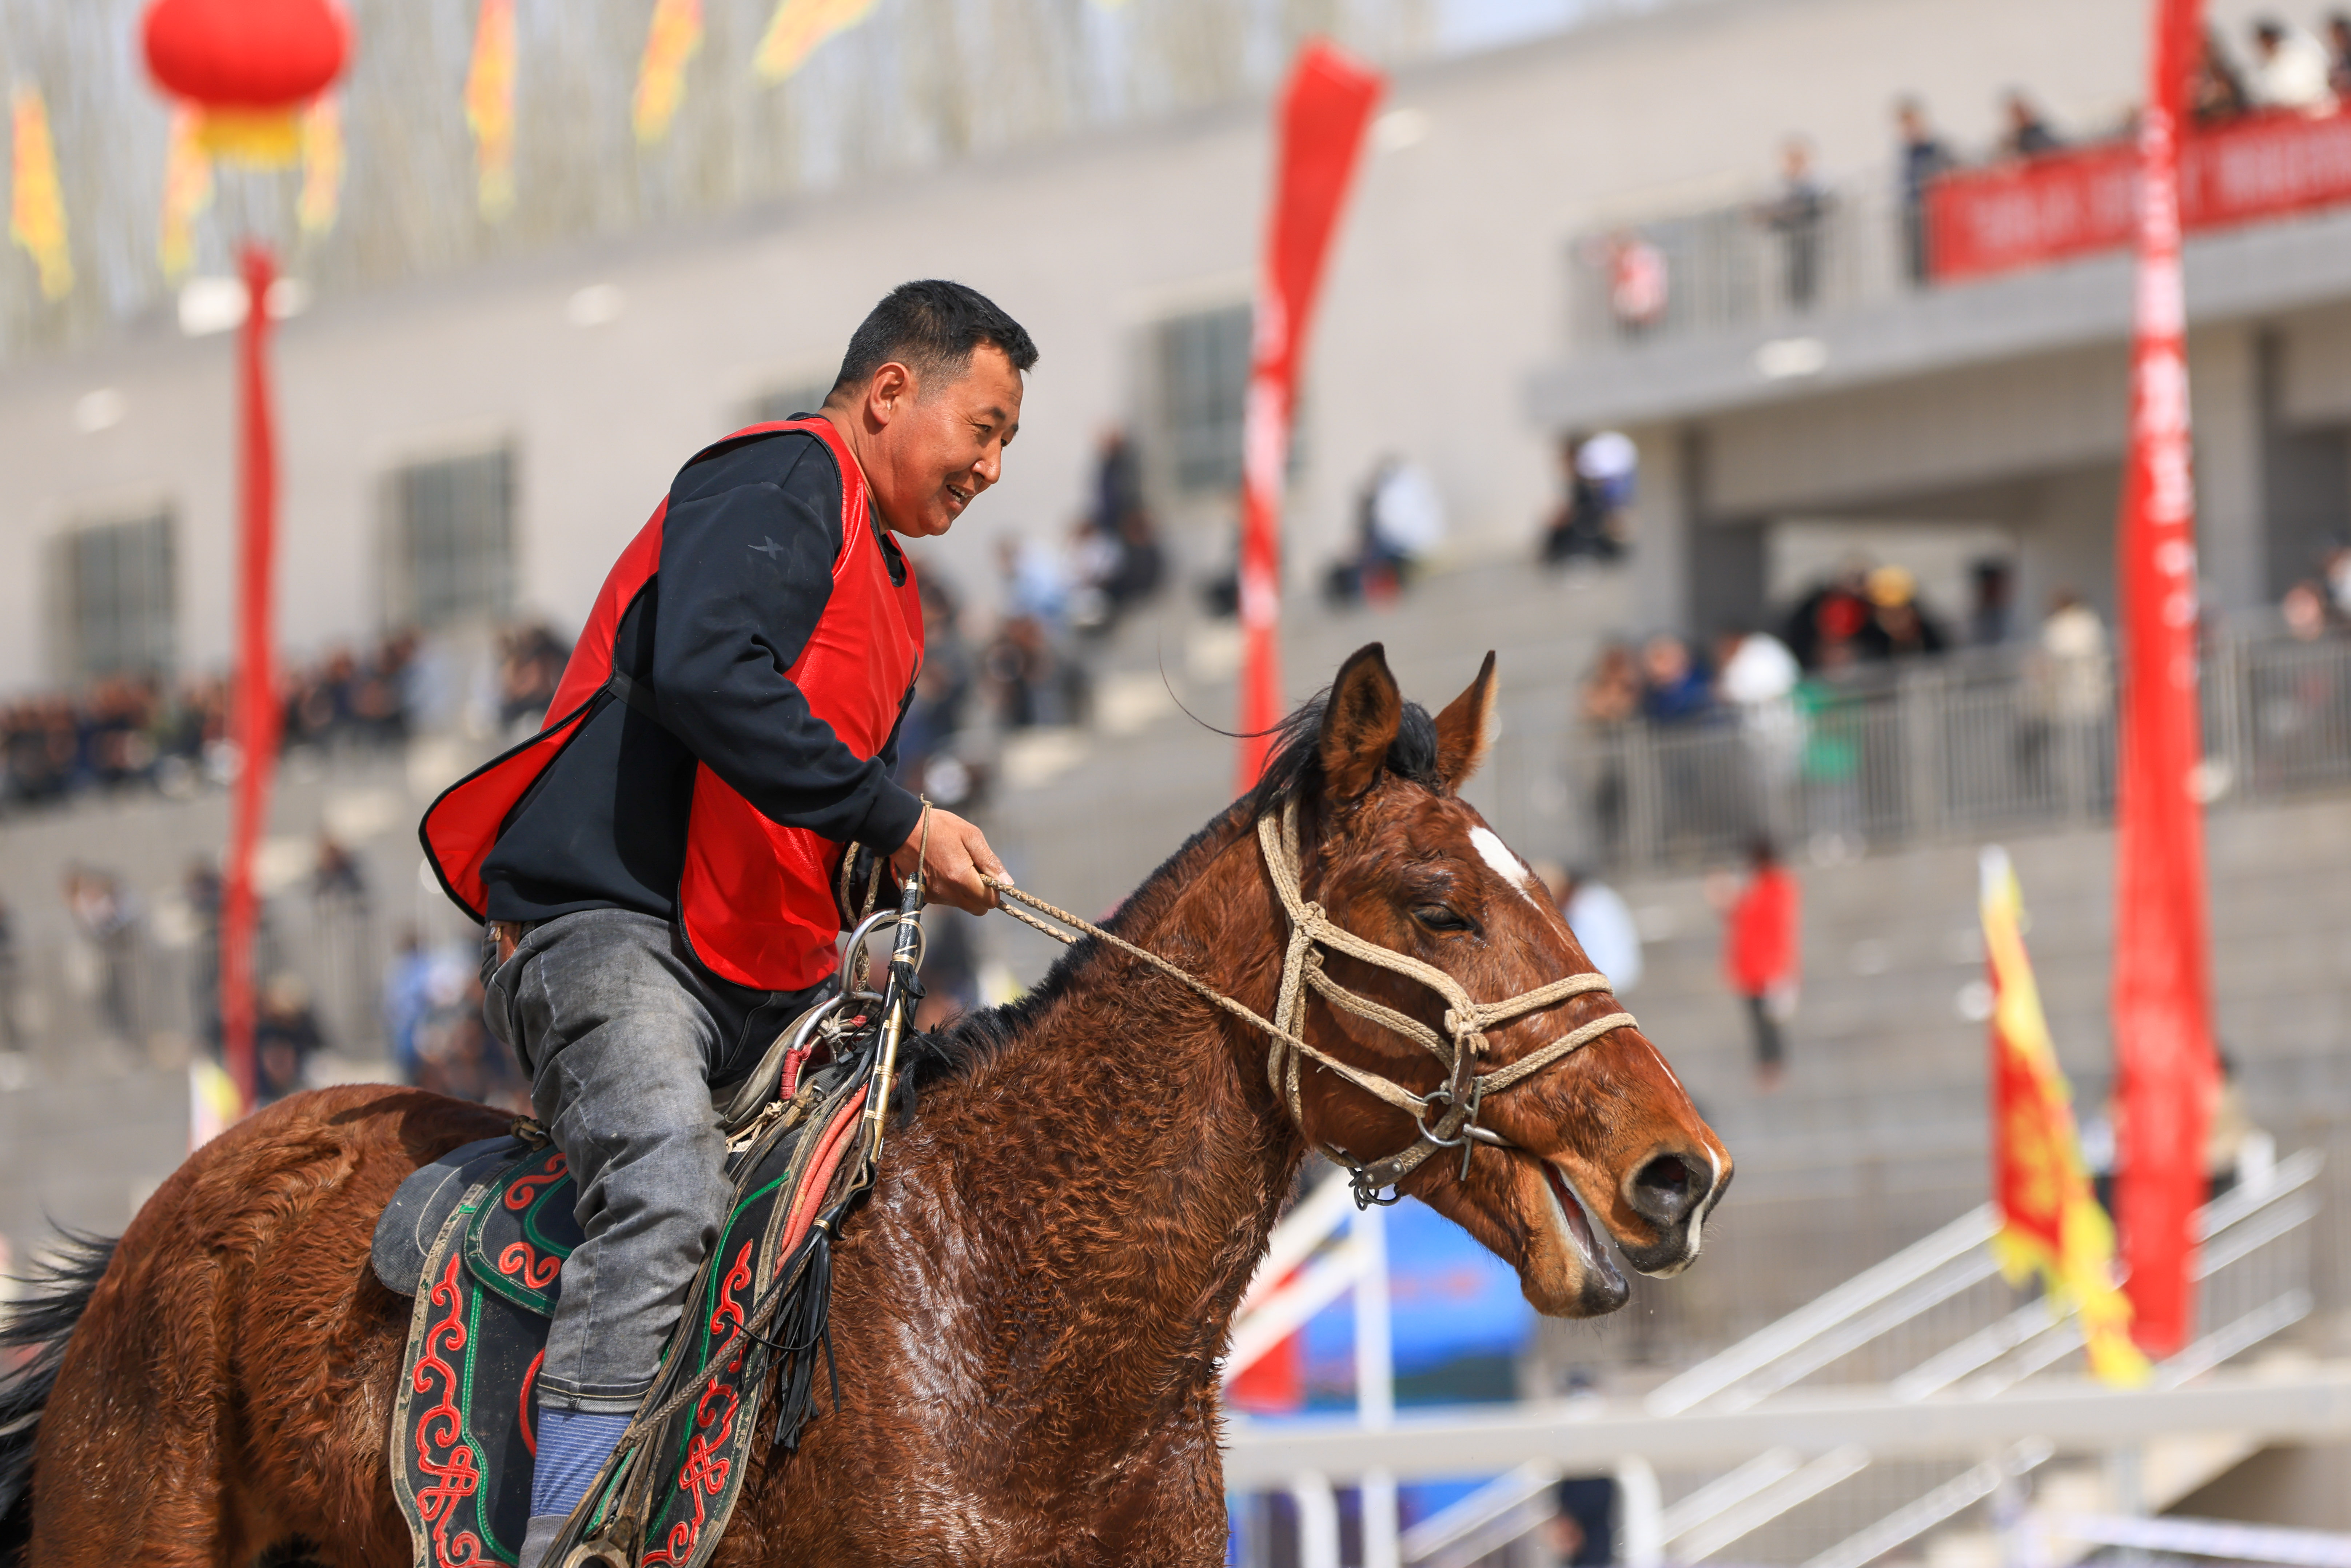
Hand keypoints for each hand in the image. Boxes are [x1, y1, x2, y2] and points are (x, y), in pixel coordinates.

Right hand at [891, 808, 1006, 915]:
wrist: (903, 828)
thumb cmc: (938, 827)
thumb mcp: (970, 835)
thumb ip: (989, 860)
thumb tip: (1006, 882)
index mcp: (961, 877)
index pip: (989, 901)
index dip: (994, 891)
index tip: (989, 876)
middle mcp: (947, 891)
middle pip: (977, 909)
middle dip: (982, 895)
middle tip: (976, 873)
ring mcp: (935, 895)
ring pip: (962, 905)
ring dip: (966, 892)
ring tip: (957, 867)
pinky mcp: (925, 894)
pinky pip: (947, 900)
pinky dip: (951, 890)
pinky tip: (944, 870)